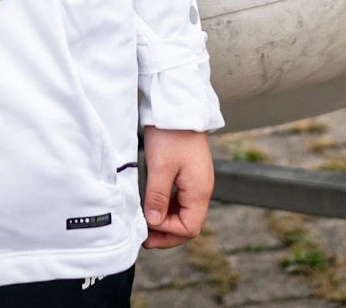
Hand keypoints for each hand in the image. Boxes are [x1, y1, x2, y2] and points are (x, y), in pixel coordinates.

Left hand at [139, 126, 212, 248]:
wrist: (178, 107)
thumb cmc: (171, 134)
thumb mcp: (161, 167)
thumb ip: (157, 197)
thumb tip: (153, 222)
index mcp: (200, 191)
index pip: (189, 228)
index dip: (168, 233)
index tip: (147, 229)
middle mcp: (201, 190)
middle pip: (188, 224)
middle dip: (166, 233)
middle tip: (144, 237)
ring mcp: (195, 182)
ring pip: (183, 213)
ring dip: (165, 221)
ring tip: (145, 225)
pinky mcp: (187, 175)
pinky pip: (179, 200)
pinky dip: (166, 208)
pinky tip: (151, 208)